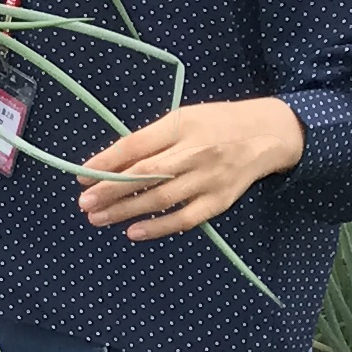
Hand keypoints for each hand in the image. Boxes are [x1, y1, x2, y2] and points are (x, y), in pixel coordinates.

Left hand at [80, 96, 305, 240]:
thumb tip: (109, 164)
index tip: (82, 176)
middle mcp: (195, 152)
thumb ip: (151, 139)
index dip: (106, 162)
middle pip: (145, 175)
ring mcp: (209, 178)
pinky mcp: (221, 200)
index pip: (136, 145)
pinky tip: (133, 232)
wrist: (269, 134)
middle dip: (110, 191)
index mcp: (182, 125)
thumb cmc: (216, 124)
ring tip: (98, 218)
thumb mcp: (183, 119)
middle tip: (84, 203)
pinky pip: (186, 218)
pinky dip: (158, 227)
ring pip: (161, 199)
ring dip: (125, 211)